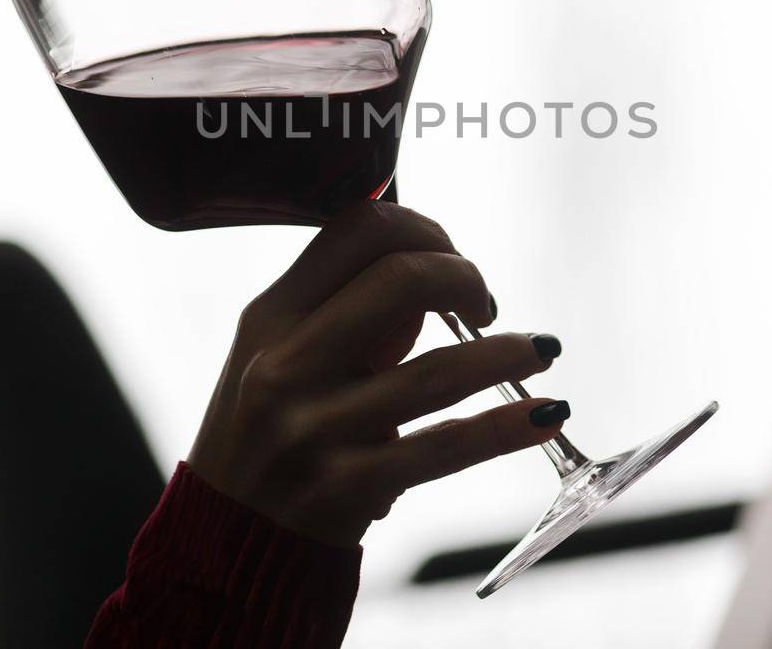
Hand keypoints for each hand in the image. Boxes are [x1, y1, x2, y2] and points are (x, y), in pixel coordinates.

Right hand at [186, 201, 567, 546]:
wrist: (225, 542)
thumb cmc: (263, 435)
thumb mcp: (278, 358)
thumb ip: (346, 313)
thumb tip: (433, 278)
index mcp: (270, 316)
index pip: (356, 230)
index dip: (423, 228)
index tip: (449, 255)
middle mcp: (287, 364)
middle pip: (401, 280)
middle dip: (465, 277)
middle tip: (484, 304)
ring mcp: (316, 429)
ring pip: (438, 371)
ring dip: (505, 353)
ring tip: (540, 349)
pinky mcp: (349, 488)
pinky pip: (447, 447)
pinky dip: (507, 426)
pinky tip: (546, 412)